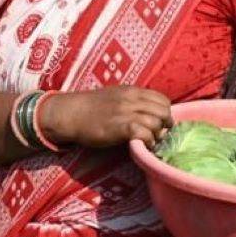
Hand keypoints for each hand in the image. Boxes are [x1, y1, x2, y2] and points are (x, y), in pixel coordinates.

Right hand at [46, 86, 173, 149]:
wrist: (70, 113)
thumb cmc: (90, 107)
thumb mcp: (114, 96)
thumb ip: (132, 101)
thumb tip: (149, 113)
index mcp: (132, 91)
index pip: (162, 99)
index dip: (165, 112)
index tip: (160, 123)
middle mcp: (132, 99)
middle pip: (164, 111)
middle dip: (165, 125)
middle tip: (159, 135)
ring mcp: (127, 113)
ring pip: (157, 122)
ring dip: (157, 135)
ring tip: (150, 142)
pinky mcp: (121, 127)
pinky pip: (145, 134)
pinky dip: (148, 141)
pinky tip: (141, 145)